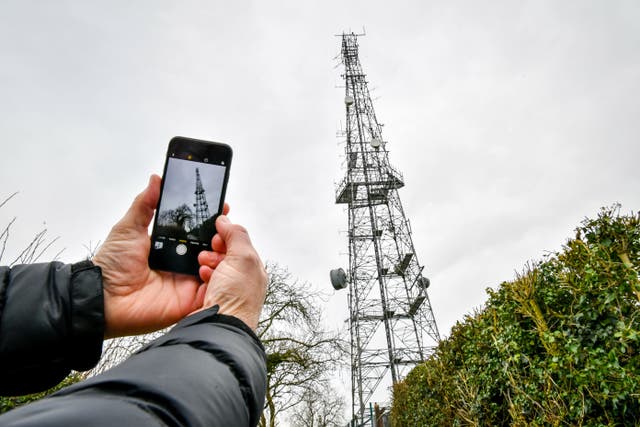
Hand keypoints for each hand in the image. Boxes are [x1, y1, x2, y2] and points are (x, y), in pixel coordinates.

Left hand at [93, 175, 228, 338]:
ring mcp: (187, 282)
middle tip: (224, 226)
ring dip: (221, 255)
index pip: (198, 231)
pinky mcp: (189, 301)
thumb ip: (145, 203)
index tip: (222, 207)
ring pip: (216, 267)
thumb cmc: (112, 265)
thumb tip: (156, 178)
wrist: (103, 298)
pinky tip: (214, 267)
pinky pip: (211, 290)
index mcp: (170, 245)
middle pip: (212, 248)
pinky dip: (217, 280)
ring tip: (217, 244)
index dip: (211, 220)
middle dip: (222, 236)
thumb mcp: (128, 228)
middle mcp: (181, 263)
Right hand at [197, 216, 266, 329]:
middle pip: (225, 255)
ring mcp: (226, 291)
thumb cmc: (237, 298)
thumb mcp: (243, 258)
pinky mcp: (210, 300)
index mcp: (254, 270)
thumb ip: (237, 235)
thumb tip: (226, 220)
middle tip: (209, 252)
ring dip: (207, 262)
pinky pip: (203, 281)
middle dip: (215, 249)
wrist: (220, 328)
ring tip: (204, 265)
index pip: (240, 245)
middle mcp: (242, 281)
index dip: (228, 236)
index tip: (217, 233)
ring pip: (213, 267)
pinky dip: (200, 276)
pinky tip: (200, 276)